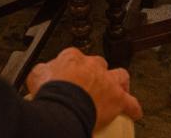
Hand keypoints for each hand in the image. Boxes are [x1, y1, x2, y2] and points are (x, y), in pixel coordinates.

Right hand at [28, 47, 142, 129]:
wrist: (64, 105)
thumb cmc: (50, 92)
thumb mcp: (36, 75)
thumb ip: (42, 71)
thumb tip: (41, 72)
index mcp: (73, 58)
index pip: (75, 57)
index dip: (73, 68)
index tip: (69, 76)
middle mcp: (92, 66)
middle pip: (98, 65)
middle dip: (96, 72)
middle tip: (90, 84)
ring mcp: (107, 81)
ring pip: (119, 76)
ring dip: (119, 83)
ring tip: (117, 91)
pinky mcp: (117, 99)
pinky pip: (130, 103)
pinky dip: (133, 108)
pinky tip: (133, 113)